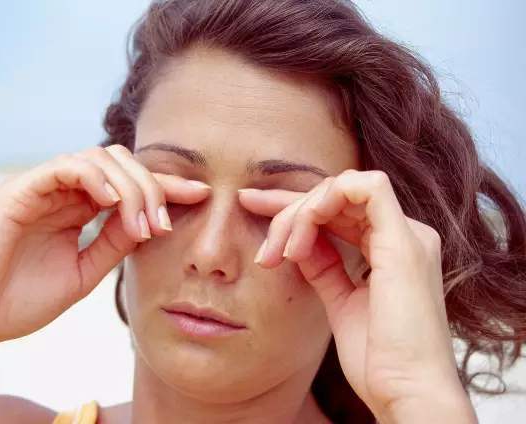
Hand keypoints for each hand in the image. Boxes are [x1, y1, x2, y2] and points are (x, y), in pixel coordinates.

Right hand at [0, 145, 210, 346]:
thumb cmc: (21, 299)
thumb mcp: (84, 271)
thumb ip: (115, 243)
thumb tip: (152, 222)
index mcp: (79, 208)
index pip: (130, 184)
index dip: (167, 186)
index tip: (203, 196)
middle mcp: (65, 192)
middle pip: (122, 164)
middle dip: (154, 188)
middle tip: (166, 224)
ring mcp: (44, 187)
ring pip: (100, 158)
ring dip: (131, 188)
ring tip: (143, 226)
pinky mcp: (22, 189)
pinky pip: (67, 166)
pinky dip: (96, 178)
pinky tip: (112, 203)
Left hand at [239, 169, 476, 422]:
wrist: (405, 392)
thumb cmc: (377, 359)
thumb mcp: (340, 301)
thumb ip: (324, 266)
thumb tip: (298, 241)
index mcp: (392, 249)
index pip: (338, 210)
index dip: (294, 208)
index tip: (252, 209)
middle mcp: (403, 235)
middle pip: (336, 197)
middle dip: (288, 210)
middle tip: (262, 247)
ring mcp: (407, 235)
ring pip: (343, 188)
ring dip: (301, 212)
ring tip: (280, 253)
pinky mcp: (405, 240)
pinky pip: (365, 188)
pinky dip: (324, 201)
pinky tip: (302, 233)